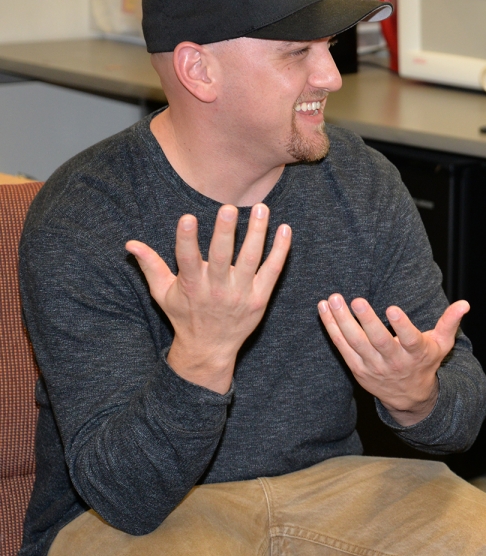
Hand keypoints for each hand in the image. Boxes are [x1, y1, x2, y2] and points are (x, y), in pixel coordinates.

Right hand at [126, 204, 290, 391]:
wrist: (209, 348)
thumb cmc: (184, 315)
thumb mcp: (162, 293)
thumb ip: (150, 265)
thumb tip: (130, 243)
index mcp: (191, 285)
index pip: (187, 259)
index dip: (186, 239)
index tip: (187, 217)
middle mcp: (217, 289)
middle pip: (221, 257)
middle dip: (225, 232)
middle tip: (229, 207)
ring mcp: (241, 294)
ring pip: (251, 260)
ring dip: (257, 233)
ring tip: (262, 208)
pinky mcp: (260, 298)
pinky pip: (273, 270)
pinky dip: (280, 251)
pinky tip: (285, 230)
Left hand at [318, 294, 468, 426]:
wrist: (408, 397)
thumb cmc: (425, 363)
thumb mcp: (442, 345)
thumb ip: (450, 322)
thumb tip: (465, 303)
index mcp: (415, 353)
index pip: (409, 340)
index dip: (402, 325)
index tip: (392, 309)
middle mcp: (393, 361)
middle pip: (378, 341)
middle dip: (366, 321)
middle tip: (356, 300)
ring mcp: (373, 366)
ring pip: (355, 343)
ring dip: (341, 321)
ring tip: (333, 299)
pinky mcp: (357, 368)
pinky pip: (342, 346)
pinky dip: (331, 328)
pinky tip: (324, 310)